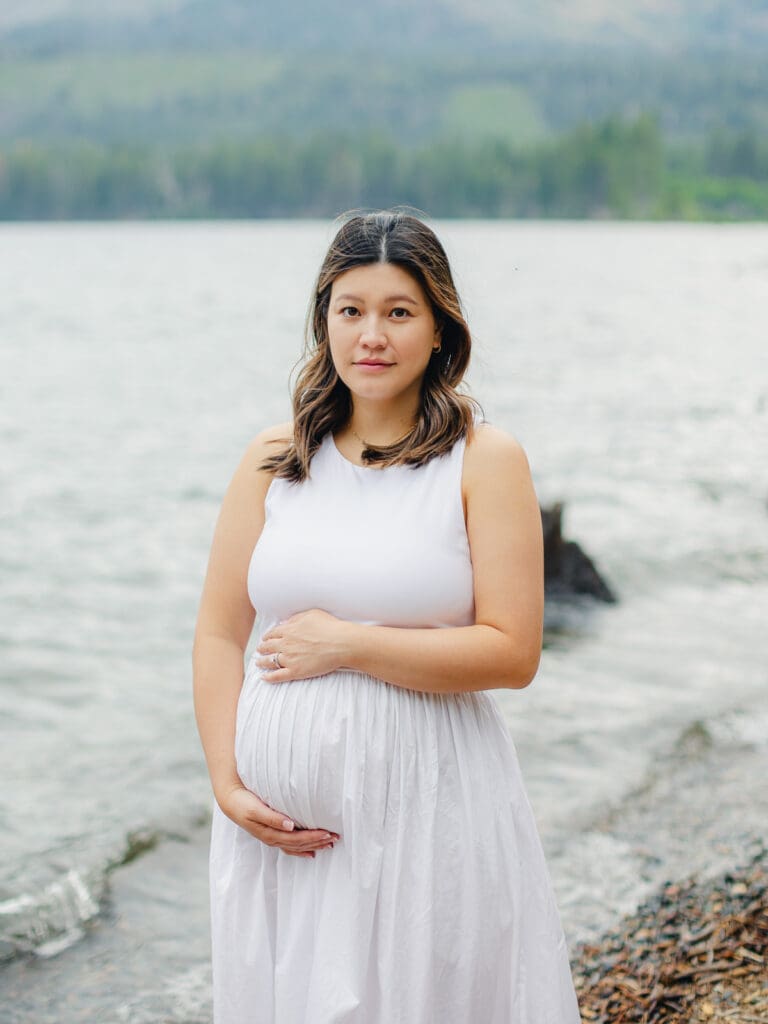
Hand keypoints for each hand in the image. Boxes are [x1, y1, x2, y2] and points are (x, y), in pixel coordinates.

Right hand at [218, 784, 339, 857]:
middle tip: (336, 837)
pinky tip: (311, 852)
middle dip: (318, 842)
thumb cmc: (244, 803)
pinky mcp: (272, 834)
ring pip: (297, 846)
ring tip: (329, 843)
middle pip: (300, 844)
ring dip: (313, 845)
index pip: (297, 839)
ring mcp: (272, 838)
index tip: (328, 833)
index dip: (313, 837)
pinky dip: (302, 850)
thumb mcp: (256, 809)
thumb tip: (290, 825)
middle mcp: (273, 838)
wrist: (231, 801)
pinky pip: (290, 846)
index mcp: (271, 834)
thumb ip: (272, 818)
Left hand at [256, 609, 352, 682]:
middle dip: (262, 648)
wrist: (340, 643)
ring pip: (270, 661)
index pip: (272, 634)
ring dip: (262, 662)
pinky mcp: (295, 671)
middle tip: (260, 650)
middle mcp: (285, 644)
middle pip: (268, 647)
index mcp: (289, 630)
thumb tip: (286, 622)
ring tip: (258, 663)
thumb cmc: (329, 626)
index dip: (267, 637)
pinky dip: (269, 677)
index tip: (265, 639)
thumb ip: (296, 618)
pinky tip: (264, 677)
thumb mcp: (311, 614)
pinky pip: (278, 676)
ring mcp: (289, 658)